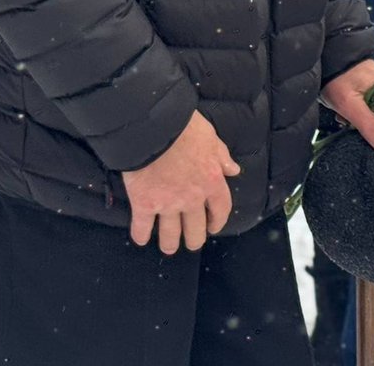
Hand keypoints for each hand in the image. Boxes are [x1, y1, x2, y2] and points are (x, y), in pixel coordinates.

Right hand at [121, 111, 239, 254]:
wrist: (153, 127)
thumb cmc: (184, 127)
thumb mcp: (211, 137)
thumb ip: (222, 157)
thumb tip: (233, 170)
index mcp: (212, 182)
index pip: (221, 210)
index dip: (218, 221)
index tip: (214, 227)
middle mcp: (192, 199)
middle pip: (196, 231)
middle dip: (194, 239)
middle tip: (191, 241)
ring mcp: (167, 204)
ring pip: (170, 236)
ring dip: (170, 244)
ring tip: (168, 246)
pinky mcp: (144, 204)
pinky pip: (142, 228)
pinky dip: (140, 235)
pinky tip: (141, 237)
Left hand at [321, 58, 373, 152]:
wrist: (326, 59)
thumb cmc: (339, 80)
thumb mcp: (351, 104)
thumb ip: (369, 124)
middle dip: (373, 129)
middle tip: (355, 130)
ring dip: (363, 123)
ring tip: (346, 121)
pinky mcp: (370, 91)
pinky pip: (369, 109)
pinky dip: (358, 115)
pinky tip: (345, 115)